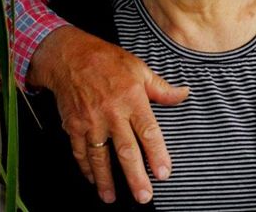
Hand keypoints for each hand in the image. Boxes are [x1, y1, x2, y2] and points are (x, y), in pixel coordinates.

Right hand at [27, 26, 188, 203]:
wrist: (71, 56)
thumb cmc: (108, 61)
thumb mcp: (140, 69)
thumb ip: (162, 88)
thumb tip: (184, 94)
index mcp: (132, 98)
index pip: (148, 131)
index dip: (157, 153)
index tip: (164, 172)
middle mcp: (112, 113)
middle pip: (126, 150)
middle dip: (136, 176)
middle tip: (144, 195)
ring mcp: (91, 121)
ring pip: (100, 157)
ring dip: (106, 180)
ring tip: (113, 198)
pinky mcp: (73, 126)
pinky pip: (80, 152)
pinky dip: (86, 169)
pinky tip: (93, 180)